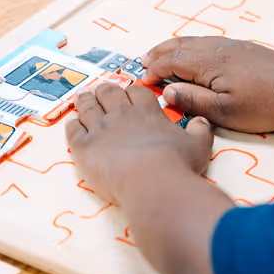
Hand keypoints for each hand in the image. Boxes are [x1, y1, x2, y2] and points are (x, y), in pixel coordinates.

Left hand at [67, 83, 214, 203]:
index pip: (136, 91)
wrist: (152, 183)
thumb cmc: (177, 165)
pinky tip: (73, 122)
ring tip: (82, 97)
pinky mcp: (84, 147)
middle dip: (105, 90)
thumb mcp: (198, 145)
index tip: (128, 92)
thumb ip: (200, 130)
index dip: (131, 90)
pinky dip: (72, 124)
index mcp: (147, 112)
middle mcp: (121, 115)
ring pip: (88, 107)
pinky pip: (73, 130)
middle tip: (102, 90)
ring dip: (85, 100)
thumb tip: (201, 121)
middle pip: (109, 93)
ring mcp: (100, 129)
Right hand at [142, 37, 273, 132]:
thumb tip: (166, 93)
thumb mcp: (226, 112)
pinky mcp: (245, 48)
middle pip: (180, 45)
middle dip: (159, 53)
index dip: (154, 71)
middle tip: (143, 63)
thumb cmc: (267, 105)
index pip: (172, 62)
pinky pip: (209, 42)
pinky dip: (192, 46)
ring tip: (161, 55)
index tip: (144, 82)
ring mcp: (233, 46)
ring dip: (174, 47)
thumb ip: (194, 101)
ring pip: (195, 41)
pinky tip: (195, 54)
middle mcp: (219, 49)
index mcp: (210, 63)